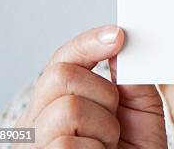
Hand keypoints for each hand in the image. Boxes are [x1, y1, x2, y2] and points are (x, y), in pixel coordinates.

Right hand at [15, 26, 166, 147]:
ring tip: (108, 145)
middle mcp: (37, 120)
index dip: (89, 43)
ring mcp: (34, 144)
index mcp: (57, 102)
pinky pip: (68, 142)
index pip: (62, 59)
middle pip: (60, 75)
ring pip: (69, 107)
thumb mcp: (139, 110)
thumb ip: (129, 77)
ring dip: (104, 127)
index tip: (118, 35)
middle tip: (114, 118)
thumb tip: (120, 41)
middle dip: (102, 93)